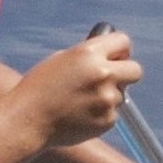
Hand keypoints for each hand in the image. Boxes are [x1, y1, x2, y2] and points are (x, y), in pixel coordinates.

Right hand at [13, 30, 140, 151]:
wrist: (27, 121)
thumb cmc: (38, 89)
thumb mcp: (60, 60)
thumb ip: (88, 57)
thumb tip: (112, 58)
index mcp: (89, 54)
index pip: (123, 42)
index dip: (120, 50)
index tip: (116, 57)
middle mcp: (103, 74)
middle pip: (135, 70)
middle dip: (126, 73)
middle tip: (111, 80)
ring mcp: (107, 99)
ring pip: (120, 95)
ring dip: (107, 97)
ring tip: (79, 103)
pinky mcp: (107, 120)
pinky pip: (112, 114)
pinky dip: (99, 115)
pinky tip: (78, 116)